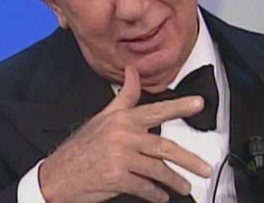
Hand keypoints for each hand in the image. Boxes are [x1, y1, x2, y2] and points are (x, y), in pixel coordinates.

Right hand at [37, 66, 212, 202]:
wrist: (58, 174)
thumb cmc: (82, 146)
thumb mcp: (103, 116)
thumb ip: (125, 96)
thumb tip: (133, 72)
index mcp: (123, 118)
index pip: (157, 109)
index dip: (179, 106)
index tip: (199, 103)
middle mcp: (123, 135)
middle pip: (164, 146)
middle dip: (188, 159)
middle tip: (205, 167)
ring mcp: (120, 157)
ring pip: (157, 169)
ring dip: (174, 181)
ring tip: (185, 186)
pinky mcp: (116, 178)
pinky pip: (144, 186)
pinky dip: (155, 193)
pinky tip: (161, 196)